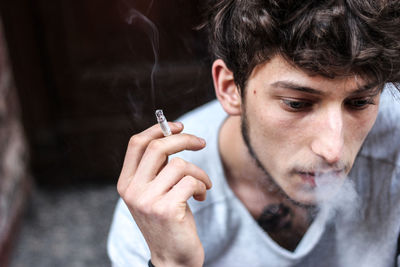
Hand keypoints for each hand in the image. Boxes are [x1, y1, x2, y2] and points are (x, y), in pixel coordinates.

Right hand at [117, 122, 211, 266]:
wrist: (172, 258)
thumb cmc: (167, 221)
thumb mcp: (154, 192)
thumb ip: (157, 168)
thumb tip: (172, 135)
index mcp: (126, 183)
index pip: (136, 144)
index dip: (158, 129)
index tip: (178, 126)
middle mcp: (132, 190)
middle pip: (158, 147)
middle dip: (184, 139)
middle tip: (201, 143)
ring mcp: (148, 200)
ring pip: (180, 165)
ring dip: (199, 172)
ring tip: (202, 185)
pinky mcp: (167, 210)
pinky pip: (191, 181)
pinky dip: (202, 185)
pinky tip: (201, 196)